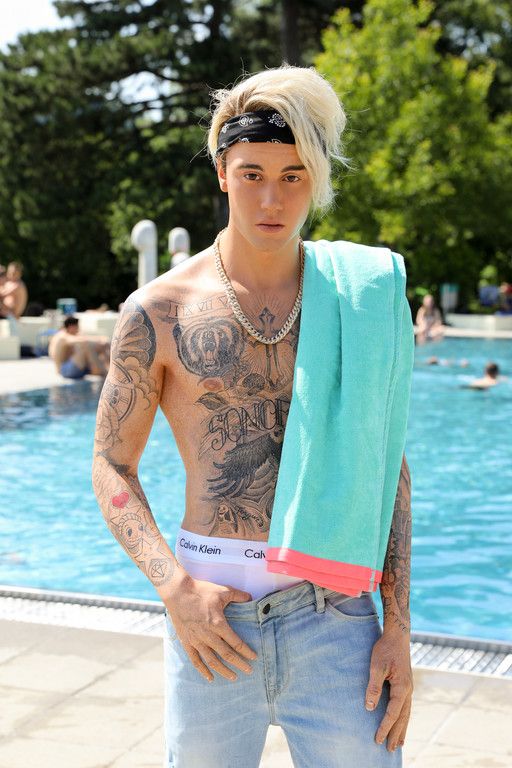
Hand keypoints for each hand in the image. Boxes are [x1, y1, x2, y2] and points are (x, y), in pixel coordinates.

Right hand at [165, 572, 257, 682]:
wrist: (177, 592)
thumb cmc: (201, 591)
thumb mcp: (222, 591)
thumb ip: (238, 595)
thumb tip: (251, 597)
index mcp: (218, 624)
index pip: (236, 643)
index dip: (246, 652)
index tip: (254, 658)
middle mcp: (208, 635)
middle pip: (226, 654)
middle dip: (239, 664)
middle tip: (249, 671)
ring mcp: (196, 640)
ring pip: (212, 661)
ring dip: (223, 670)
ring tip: (233, 677)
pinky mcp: (186, 642)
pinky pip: (195, 660)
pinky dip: (203, 670)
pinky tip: (210, 677)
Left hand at [365, 631, 412, 751]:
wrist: (398, 635)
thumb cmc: (385, 649)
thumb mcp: (376, 666)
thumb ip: (374, 687)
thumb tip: (369, 707)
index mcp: (402, 688)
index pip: (393, 713)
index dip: (385, 727)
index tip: (377, 740)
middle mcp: (408, 690)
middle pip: (403, 718)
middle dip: (396, 734)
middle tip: (390, 750)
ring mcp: (409, 688)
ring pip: (406, 713)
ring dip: (402, 729)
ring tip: (399, 743)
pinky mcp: (406, 684)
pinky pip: (406, 706)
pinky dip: (404, 718)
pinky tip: (401, 722)